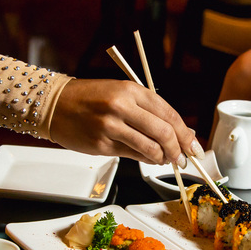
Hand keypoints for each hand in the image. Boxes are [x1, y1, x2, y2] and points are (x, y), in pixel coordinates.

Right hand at [49, 79, 200, 164]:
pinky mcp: (101, 144)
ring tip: (165, 159)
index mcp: (131, 90)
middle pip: (163, 132)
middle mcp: (122, 106)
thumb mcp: (122, 94)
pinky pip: (132, 155)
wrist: (55, 104)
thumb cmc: (90, 99)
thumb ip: (150, 111)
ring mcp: (110, 126)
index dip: (185, 133)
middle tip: (183, 158)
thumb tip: (180, 132)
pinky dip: (146, 159)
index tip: (194, 146)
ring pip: (150, 147)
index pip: (169, 114)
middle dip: (178, 149)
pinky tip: (149, 159)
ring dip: (163, 158)